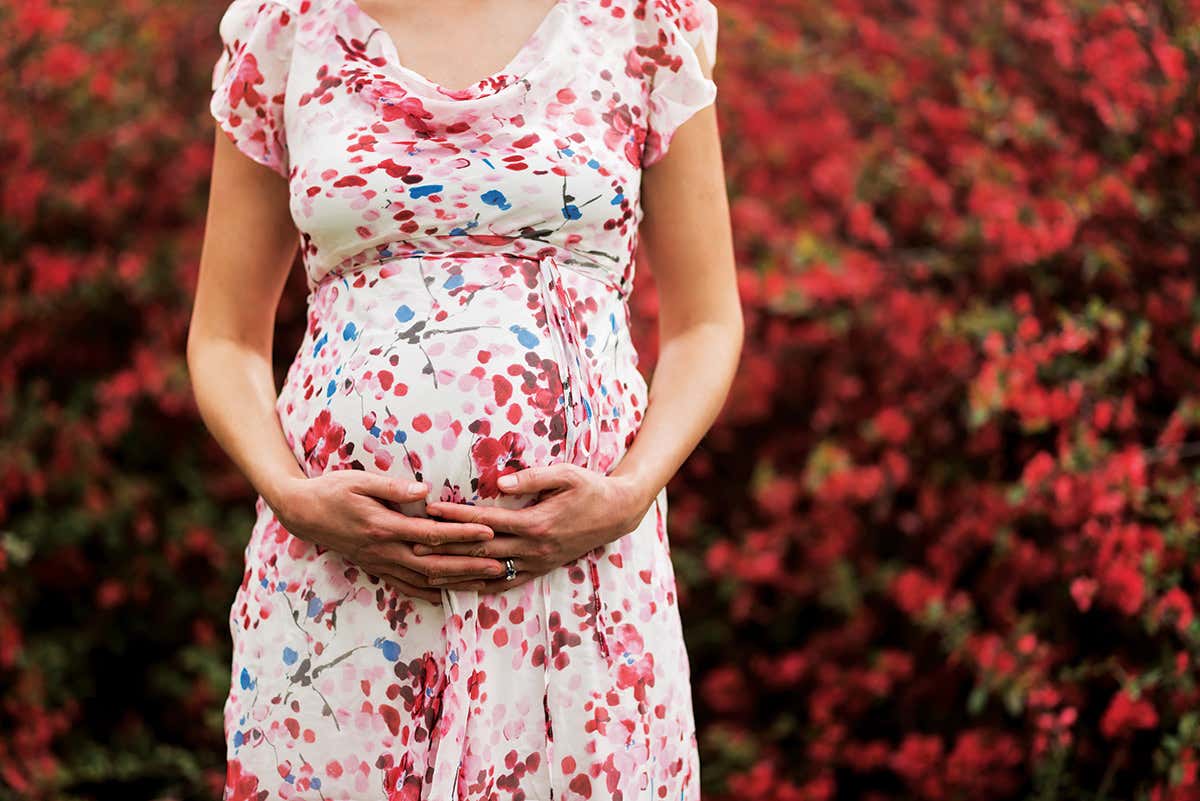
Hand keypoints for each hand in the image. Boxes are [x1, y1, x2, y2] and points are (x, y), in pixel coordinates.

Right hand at [268, 470, 512, 603]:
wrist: (302, 512)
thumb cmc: (332, 490)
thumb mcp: (360, 480)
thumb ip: (393, 488)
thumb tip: (425, 491)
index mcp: (384, 527)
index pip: (432, 534)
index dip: (462, 534)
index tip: (489, 532)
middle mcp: (384, 550)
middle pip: (435, 564)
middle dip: (470, 566)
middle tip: (501, 565)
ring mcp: (380, 563)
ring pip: (424, 580)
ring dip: (457, 582)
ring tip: (486, 581)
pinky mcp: (376, 568)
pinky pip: (406, 586)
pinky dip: (430, 593)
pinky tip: (449, 595)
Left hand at [415, 464, 655, 592]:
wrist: (617, 513)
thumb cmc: (590, 488)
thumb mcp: (566, 474)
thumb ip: (532, 478)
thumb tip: (499, 484)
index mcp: (536, 523)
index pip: (486, 521)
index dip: (456, 516)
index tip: (430, 511)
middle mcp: (534, 548)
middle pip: (481, 550)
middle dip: (445, 548)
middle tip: (413, 544)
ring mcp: (537, 562)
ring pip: (489, 572)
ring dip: (457, 572)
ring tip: (425, 572)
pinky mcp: (540, 569)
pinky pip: (506, 583)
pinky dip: (481, 586)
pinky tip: (460, 588)